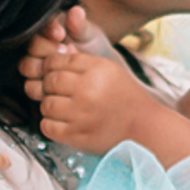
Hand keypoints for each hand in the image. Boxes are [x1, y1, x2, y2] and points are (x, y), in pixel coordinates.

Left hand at [20, 17, 160, 154]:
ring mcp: (81, 114)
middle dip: (49, 86)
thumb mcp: (111, 71)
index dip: (50, 66)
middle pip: (49, 81)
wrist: (144, 129)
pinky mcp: (76, 135)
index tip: (52, 72)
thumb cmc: (127, 100)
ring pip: (46, 104)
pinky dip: (50, 124)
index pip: (57, 60)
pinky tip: (62, 122)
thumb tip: (56, 54)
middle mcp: (88, 90)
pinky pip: (47, 126)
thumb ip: (84, 63)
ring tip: (62, 108)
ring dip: (50, 105)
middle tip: (57, 91)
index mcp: (97, 70)